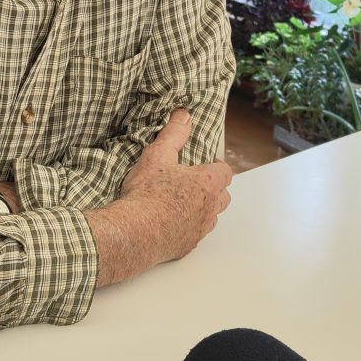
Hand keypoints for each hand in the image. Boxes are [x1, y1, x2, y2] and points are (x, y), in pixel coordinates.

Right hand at [86, 109, 232, 285]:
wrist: (135, 230)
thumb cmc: (147, 193)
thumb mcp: (158, 155)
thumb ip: (174, 134)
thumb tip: (183, 115)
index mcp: (207, 182)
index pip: (225, 172)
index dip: (218, 167)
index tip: (209, 164)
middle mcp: (209, 207)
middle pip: (224, 196)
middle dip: (215, 189)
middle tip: (197, 183)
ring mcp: (200, 228)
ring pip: (212, 217)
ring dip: (204, 209)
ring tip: (184, 203)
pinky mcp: (188, 245)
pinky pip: (195, 235)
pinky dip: (188, 228)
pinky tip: (172, 224)